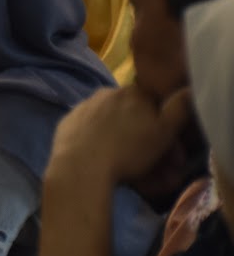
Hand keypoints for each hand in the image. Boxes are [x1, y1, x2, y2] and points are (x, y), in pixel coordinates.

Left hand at [50, 85, 193, 185]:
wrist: (82, 166)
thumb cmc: (129, 150)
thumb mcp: (165, 131)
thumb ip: (180, 107)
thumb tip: (188, 89)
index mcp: (133, 92)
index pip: (155, 105)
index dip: (164, 128)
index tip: (168, 151)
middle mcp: (107, 92)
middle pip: (132, 114)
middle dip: (143, 136)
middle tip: (151, 164)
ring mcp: (84, 105)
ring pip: (111, 122)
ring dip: (121, 138)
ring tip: (126, 164)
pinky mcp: (67, 121)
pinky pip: (89, 130)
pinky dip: (98, 140)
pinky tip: (102, 156)